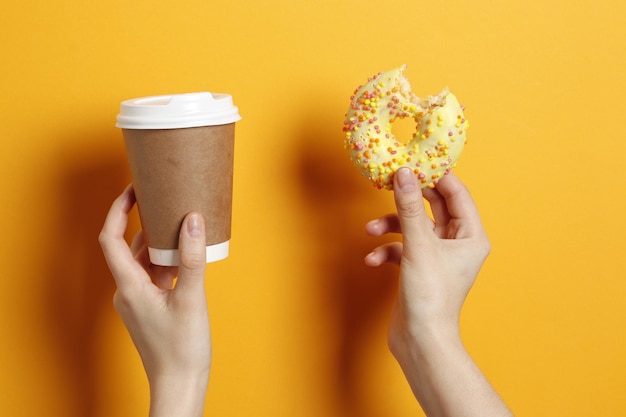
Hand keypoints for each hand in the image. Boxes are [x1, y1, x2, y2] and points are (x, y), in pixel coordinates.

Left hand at [99, 185, 210, 416]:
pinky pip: (155, 275)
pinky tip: (186, 256)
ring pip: (144, 261)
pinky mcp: (151, 307)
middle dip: (145, 222)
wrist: (179, 384)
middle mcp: (128, 291)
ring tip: (179, 222)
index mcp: (130, 286)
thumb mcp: (191, 299)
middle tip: (163, 198)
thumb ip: (191, 258)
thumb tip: (193, 220)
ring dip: (159, 242)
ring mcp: (139, 300)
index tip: (132, 189)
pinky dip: (168, 261)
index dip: (117, 210)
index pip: (112, 239)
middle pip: (130, 247)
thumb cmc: (182, 349)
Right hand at [365, 168, 510, 416]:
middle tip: (390, 180)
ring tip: (370, 230)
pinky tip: (374, 261)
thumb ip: (409, 207)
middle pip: (433, 207)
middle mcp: (456, 244)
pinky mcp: (419, 269)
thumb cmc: (431, 297)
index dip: (437, 175)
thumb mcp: (418, 245)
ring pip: (413, 227)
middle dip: (408, 198)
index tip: (415, 160)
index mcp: (470, 236)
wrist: (420, 341)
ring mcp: (437, 257)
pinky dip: (387, 250)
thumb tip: (403, 173)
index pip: (457, 194)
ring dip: (390, 226)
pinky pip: (402, 248)